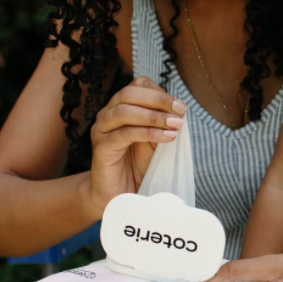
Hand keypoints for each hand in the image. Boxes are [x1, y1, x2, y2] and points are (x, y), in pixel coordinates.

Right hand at [88, 76, 186, 216]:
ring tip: (176, 125)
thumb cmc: (138, 166)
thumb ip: (162, 123)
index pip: (137, 86)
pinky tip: (167, 137)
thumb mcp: (155, 140)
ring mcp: (102, 129)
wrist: (119, 195)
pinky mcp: (102, 147)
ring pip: (125, 111)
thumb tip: (179, 110)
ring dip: (155, 116)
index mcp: (121, 107)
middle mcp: (108, 114)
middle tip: (181, 111)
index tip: (181, 106)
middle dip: (159, 100)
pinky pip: (125, 133)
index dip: (159, 92)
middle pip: (129, 93)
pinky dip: (149, 132)